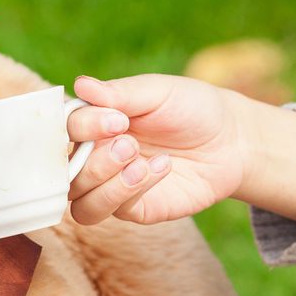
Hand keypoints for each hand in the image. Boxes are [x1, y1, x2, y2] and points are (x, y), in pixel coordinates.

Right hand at [65, 74, 295, 225]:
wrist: (231, 140)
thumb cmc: (191, 108)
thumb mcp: (158, 92)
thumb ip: (119, 93)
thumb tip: (80, 85)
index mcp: (94, 122)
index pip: (64, 129)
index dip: (83, 127)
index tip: (117, 119)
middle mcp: (95, 156)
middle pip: (64, 172)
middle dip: (94, 160)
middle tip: (129, 142)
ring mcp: (111, 186)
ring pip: (79, 202)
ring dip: (104, 182)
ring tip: (139, 160)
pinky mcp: (134, 209)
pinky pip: (115, 210)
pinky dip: (132, 190)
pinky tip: (161, 168)